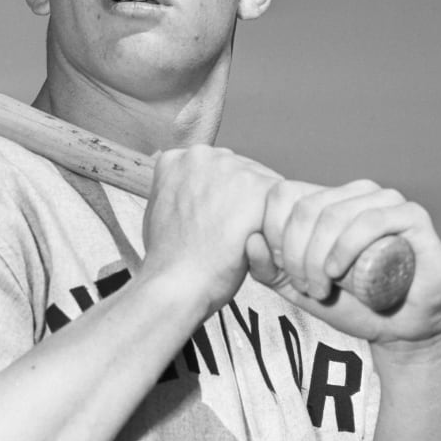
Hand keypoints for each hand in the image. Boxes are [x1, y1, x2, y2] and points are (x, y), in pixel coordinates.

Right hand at [141, 145, 280, 312]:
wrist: (176, 284)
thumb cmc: (170, 261)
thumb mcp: (160, 215)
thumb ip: (180, 194)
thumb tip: (194, 196)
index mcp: (177, 159)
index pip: (217, 169)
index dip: (224, 198)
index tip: (218, 218)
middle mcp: (203, 156)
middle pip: (242, 172)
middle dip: (244, 201)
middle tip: (230, 234)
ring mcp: (231, 168)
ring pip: (264, 186)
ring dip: (260, 213)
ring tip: (239, 241)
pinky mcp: (257, 187)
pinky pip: (280, 203)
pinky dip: (274, 225)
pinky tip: (255, 243)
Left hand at [248, 179, 440, 346]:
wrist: (400, 329)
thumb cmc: (352, 304)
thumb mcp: (299, 289)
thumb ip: (270, 269)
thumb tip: (251, 240)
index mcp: (330, 200)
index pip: (284, 195)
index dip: (275, 234)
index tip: (283, 271)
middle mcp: (357, 193)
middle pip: (306, 208)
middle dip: (296, 255)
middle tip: (306, 287)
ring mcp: (387, 201)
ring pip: (335, 215)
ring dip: (318, 258)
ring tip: (322, 288)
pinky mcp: (413, 217)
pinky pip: (371, 220)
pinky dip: (347, 246)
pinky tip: (338, 272)